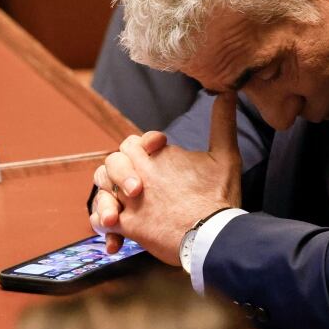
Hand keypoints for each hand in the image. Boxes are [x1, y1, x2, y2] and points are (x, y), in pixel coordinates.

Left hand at [92, 92, 241, 265]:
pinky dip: (105, 221)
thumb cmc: (219, 197)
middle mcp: (139, 173)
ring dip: (109, 192)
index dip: (142, 147)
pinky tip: (115, 226)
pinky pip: (102, 219)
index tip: (157, 156)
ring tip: (123, 203)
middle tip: (138, 185)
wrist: (213, 236)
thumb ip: (222, 123)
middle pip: (114, 160)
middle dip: (122, 170)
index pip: (133, 142)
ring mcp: (130, 200)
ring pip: (102, 186)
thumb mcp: (226, 155)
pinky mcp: (127, 225)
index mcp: (157, 155)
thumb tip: (227, 93)